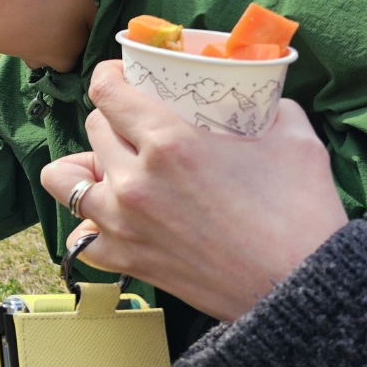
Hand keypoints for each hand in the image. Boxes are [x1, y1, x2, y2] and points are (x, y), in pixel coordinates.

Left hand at [41, 60, 346, 321]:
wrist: (301, 291)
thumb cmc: (301, 216)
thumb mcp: (295, 140)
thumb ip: (269, 106)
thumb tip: (260, 95)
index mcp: (168, 141)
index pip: (105, 91)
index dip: (109, 76)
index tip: (120, 76)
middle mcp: (134, 179)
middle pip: (93, 127)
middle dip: (114, 120)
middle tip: (139, 126)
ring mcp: (123, 222)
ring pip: (65, 177)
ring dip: (87, 166)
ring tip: (114, 168)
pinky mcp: (126, 259)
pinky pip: (79, 236)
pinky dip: (90, 225)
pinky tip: (116, 217)